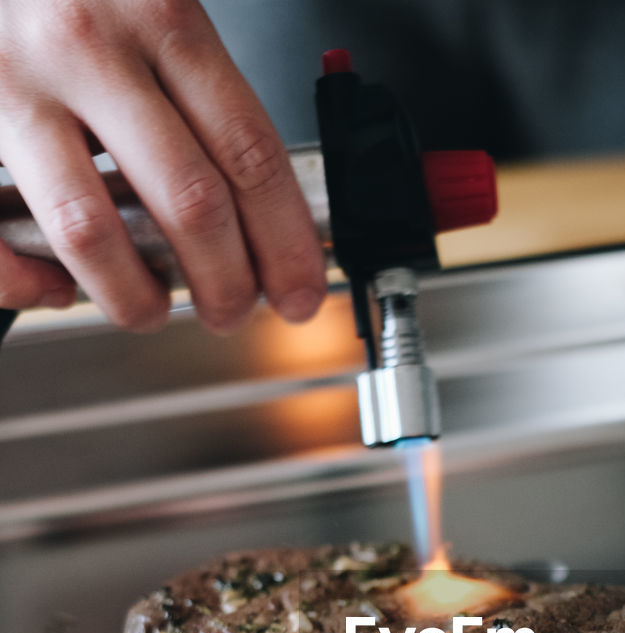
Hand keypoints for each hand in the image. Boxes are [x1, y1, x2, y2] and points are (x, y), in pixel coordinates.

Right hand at [0, 0, 325, 331]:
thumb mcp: (151, 8)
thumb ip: (196, 88)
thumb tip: (255, 207)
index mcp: (157, 14)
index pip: (248, 152)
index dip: (285, 241)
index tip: (298, 290)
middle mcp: (88, 46)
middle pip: (190, 200)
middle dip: (226, 282)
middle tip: (233, 310)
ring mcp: (17, 83)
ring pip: (94, 230)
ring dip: (135, 295)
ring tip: (152, 308)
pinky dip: (26, 280)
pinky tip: (57, 286)